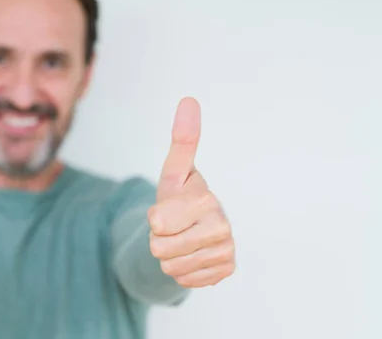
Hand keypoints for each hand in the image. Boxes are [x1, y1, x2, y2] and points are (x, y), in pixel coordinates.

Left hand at [148, 98, 234, 287]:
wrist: (194, 228)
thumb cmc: (179, 197)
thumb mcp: (173, 172)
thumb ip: (181, 140)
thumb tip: (189, 100)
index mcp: (206, 199)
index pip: (158, 223)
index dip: (155, 218)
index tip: (168, 209)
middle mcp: (222, 226)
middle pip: (161, 248)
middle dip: (159, 239)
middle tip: (174, 227)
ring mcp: (226, 251)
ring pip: (171, 267)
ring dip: (169, 256)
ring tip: (182, 239)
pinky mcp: (225, 270)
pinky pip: (184, 281)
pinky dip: (182, 270)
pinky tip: (192, 254)